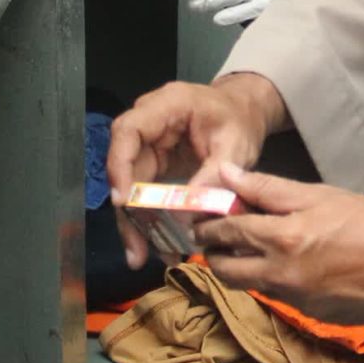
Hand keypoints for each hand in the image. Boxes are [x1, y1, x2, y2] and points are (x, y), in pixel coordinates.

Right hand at [105, 77, 282, 268]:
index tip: (123, 201)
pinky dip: (151, 219)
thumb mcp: (236, 145)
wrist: (243, 112)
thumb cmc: (239, 120)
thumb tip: (189, 214)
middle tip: (135, 249)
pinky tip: (158, 246)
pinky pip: (145, 193)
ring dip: (136, 221)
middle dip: (127, 210)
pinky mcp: (154, 165)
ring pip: (131, 185)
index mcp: (166, 106)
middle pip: (124, 166)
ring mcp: (148, 146)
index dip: (120, 165)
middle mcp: (148, 125)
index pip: (128, 131)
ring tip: (142, 255)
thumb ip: (215, 175)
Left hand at [194, 165, 363, 323]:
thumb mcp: (319, 195)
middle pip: (227, 273)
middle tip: (218, 242)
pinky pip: (286, 300)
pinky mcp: (316, 318)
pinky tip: (300, 268)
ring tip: (258, 251)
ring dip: (248, 270)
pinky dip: (282, 283)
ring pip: (255, 287)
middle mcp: (282, 277)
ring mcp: (298, 302)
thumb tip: (227, 174)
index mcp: (281, 240)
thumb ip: (267, 188)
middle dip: (216, 256)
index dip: (208, 227)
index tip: (200, 222)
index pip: (226, 235)